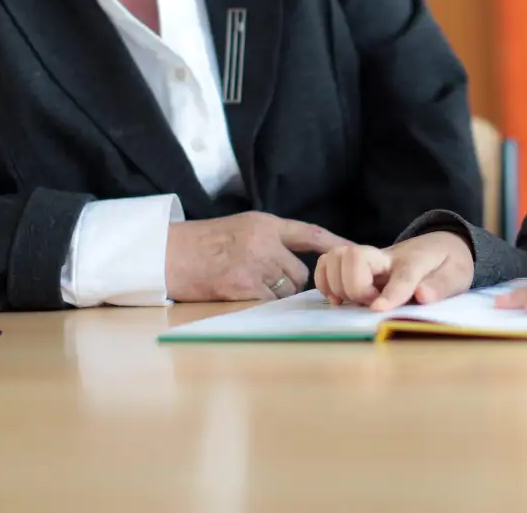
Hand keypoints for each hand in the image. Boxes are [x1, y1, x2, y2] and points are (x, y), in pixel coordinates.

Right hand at [165, 211, 352, 302]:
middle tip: (266, 279)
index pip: (311, 233)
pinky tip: (238, 292)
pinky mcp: (243, 287)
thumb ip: (268, 238)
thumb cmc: (202, 243)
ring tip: (247, 282)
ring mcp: (255, 265)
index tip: (358, 251)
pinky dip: (259, 302)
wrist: (168, 254)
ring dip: (274, 292)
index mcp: (264, 223)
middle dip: (290, 280)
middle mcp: (264, 241)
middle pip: (300, 272)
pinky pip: (268, 302)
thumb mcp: (239, 228)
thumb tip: (294, 259)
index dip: (337, 244)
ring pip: (286, 289)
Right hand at [314, 231, 474, 310]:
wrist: (440, 243)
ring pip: (336, 257)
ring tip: (354, 301)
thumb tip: (422, 296)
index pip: (401, 275)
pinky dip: (324, 280)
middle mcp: (386, 257)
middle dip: (355, 285)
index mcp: (415, 261)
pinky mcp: (356, 263)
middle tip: (370, 303)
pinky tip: (338, 298)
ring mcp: (368, 258)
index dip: (390, 294)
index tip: (378, 310)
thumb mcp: (457, 275)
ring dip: (337, 283)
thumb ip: (440, 286)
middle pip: (355, 257)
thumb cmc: (449, 263)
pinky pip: (328, 263)